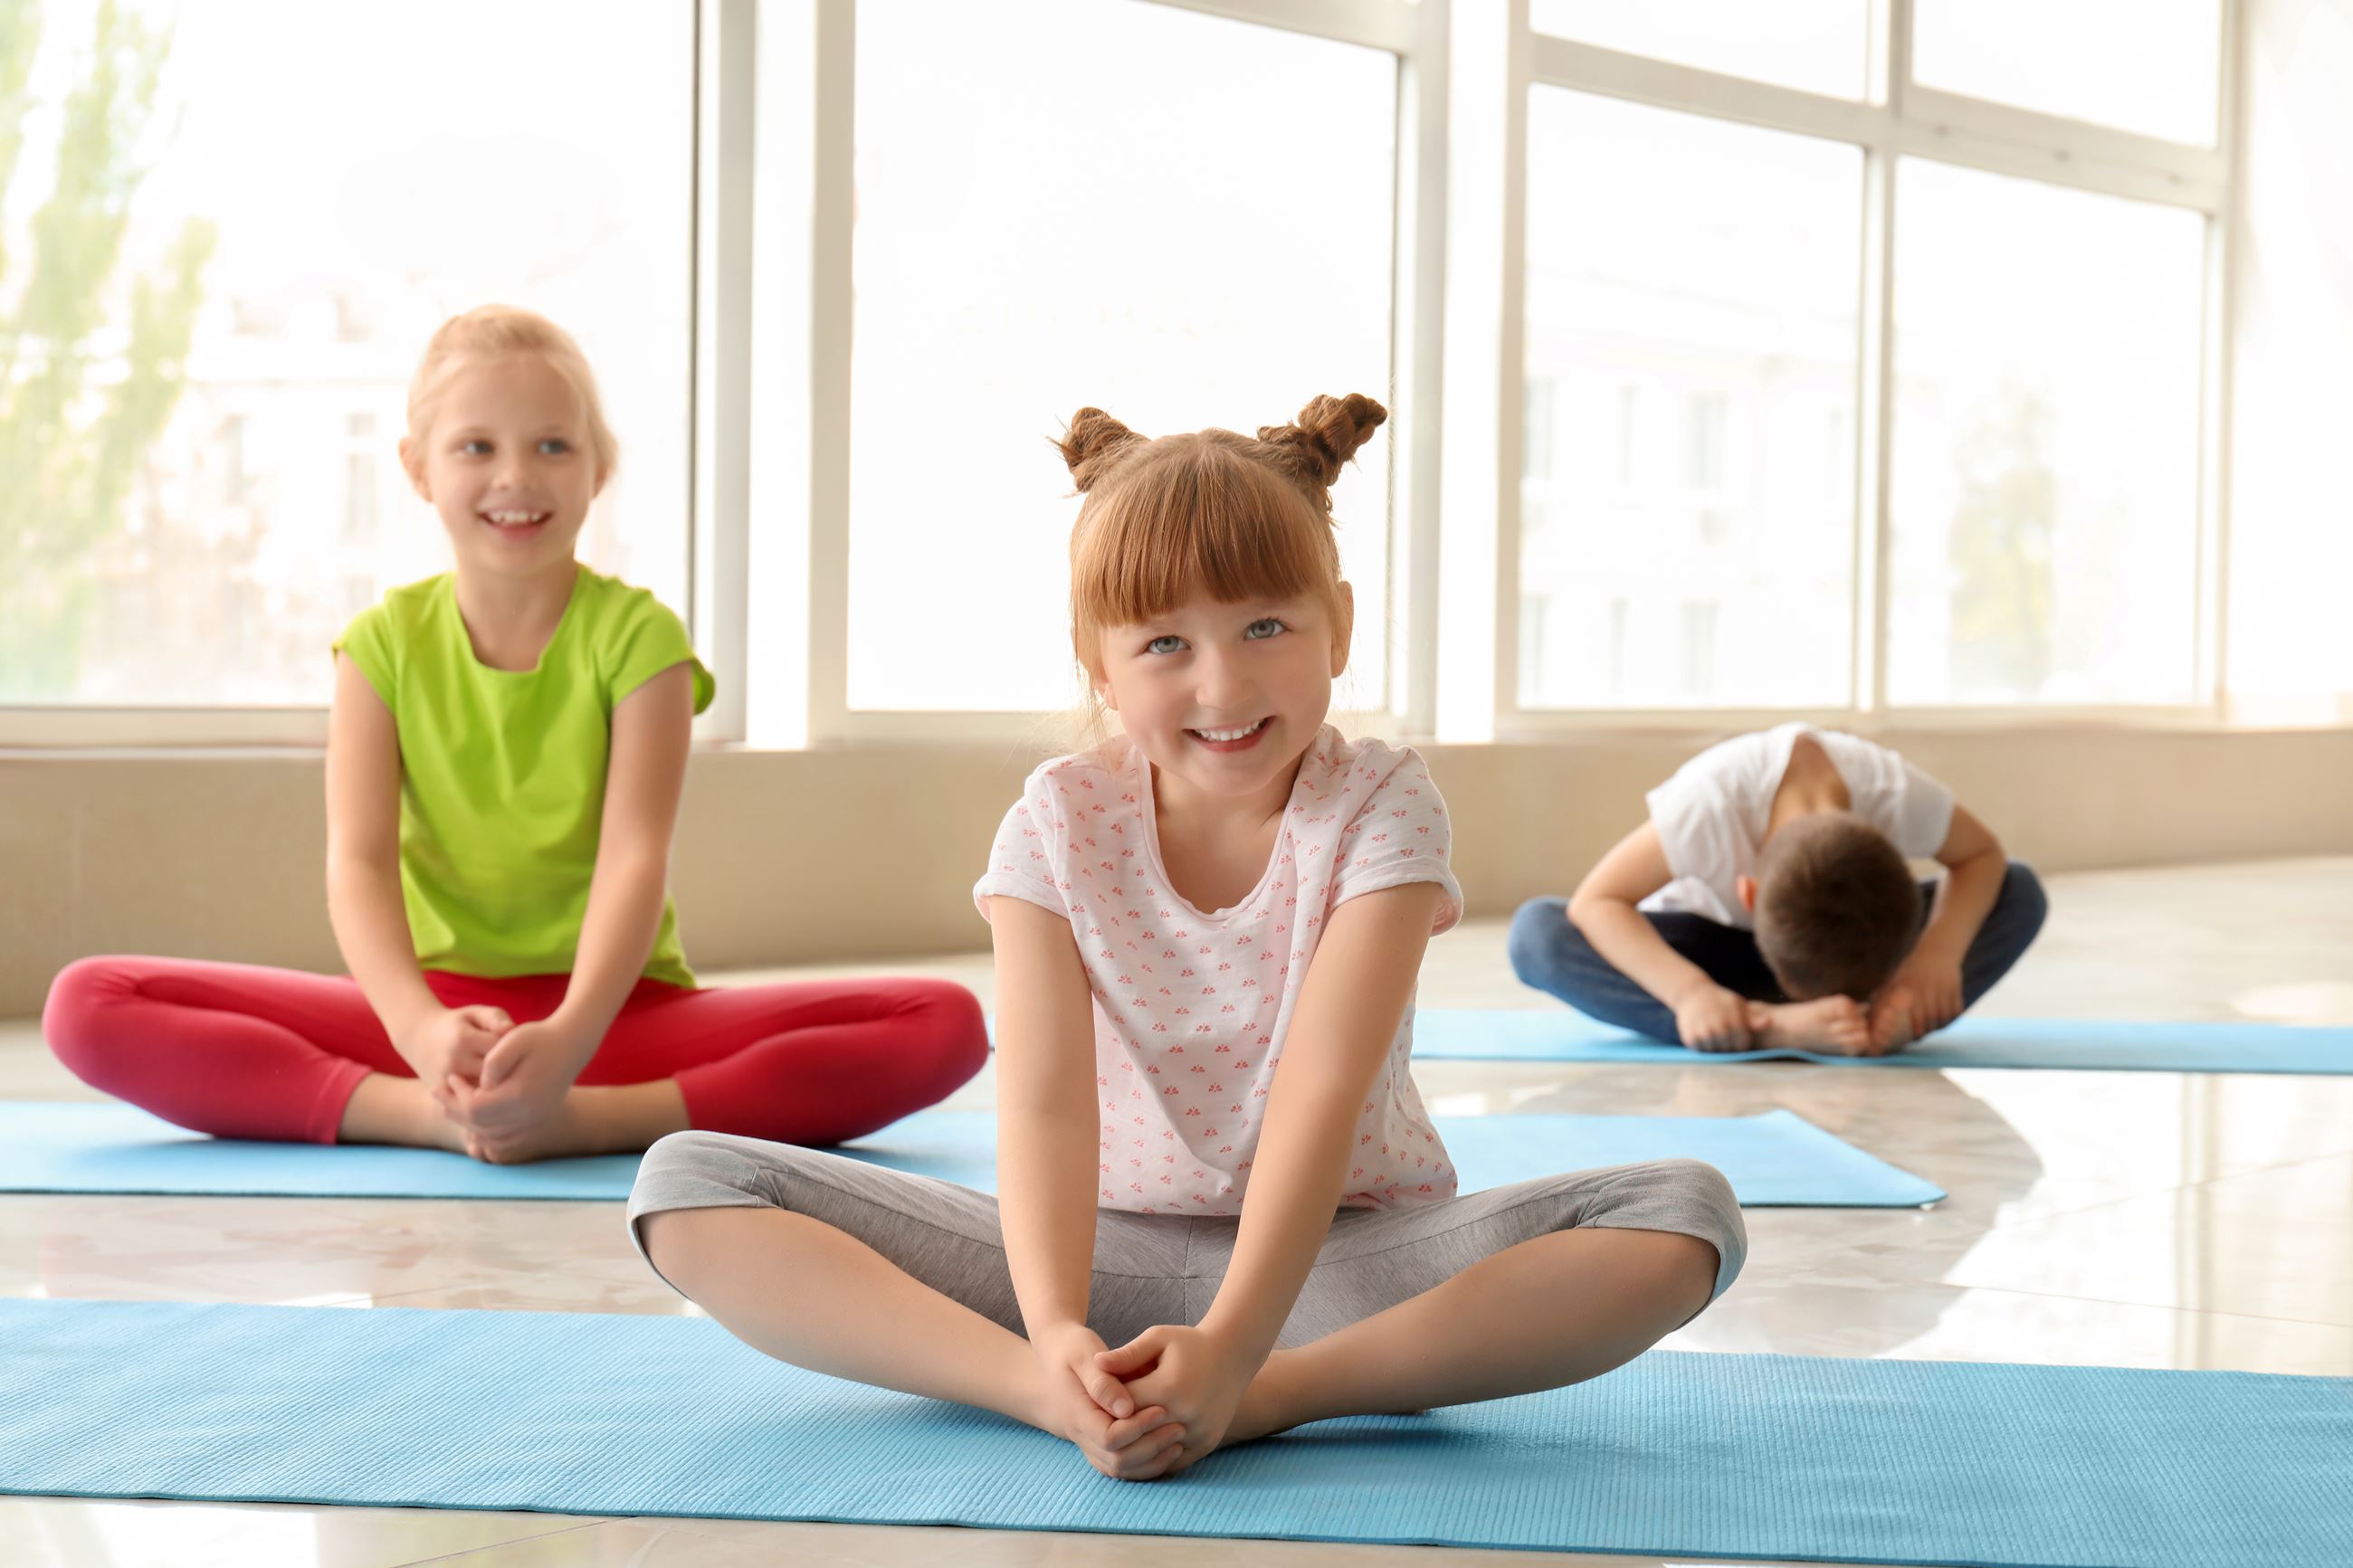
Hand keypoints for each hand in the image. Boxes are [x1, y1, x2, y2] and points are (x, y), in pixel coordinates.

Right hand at [403, 1005, 513, 1108]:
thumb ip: (496, 1018)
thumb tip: (511, 1030)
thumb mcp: (474, 1013)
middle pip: (498, 1073)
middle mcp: (455, 1063)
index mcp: (463, 1040)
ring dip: (503, 1087)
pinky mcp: (446, 1097)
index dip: (517, 1049)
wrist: (419, 1040)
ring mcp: (448, 1084)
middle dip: (513, 1070)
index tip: (519, 1048)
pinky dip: (489, 1099)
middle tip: (519, 1066)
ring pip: (489, 1092)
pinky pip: (476, 1103)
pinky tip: (496, 1089)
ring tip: (509, 1076)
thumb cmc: (457, 1024)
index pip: (503, 1049)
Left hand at [447, 1018, 589, 1144]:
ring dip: (468, 1123)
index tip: (450, 1078)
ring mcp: (537, 1121)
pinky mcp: (539, 1121)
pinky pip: (507, 1139)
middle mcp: (531, 1114)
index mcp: (522, 1094)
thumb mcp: (514, 1039)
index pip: (476, 1107)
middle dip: (456, 1109)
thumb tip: (481, 1085)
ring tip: (452, 1106)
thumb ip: (494, 1062)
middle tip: (441, 1093)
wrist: (572, 1044)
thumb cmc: (540, 1037)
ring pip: (492, 1135)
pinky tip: (475, 1121)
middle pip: (481, 1124)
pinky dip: (487, 1134)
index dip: (457, 1094)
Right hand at [1032, 1322, 1186, 1480]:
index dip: (1138, 1427)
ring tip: (1178, 1440)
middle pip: (1117, 1459)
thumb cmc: (1072, 1348)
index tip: (1162, 1409)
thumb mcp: (1083, 1354)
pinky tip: (1167, 1449)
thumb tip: (1126, 1409)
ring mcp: (1087, 1443)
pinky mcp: (1097, 1445)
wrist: (1055, 1356)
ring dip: (1151, 1460)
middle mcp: (1080, 1434)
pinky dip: (1145, 1464)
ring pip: (1120, 1468)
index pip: (1109, 1437)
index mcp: (1076, 1412)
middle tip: (1179, 1428)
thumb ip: (1103, 1382)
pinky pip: (1121, 1468)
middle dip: (1151, 1446)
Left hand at [1093, 1323, 1262, 1476]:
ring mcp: (1198, 1434)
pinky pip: (1172, 1461)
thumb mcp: (1158, 1338)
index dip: (1105, 1403)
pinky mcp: (1206, 1445)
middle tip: (1104, 1417)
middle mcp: (1185, 1415)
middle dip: (1117, 1425)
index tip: (1098, 1397)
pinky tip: (1142, 1445)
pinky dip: (1155, 1456)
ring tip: (1121, 1431)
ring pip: (1153, 1452)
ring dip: (1135, 1445)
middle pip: (1135, 1432)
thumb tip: (1096, 1364)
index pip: (1122, 1406)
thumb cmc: (1191, 1344)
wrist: (1234, 1356)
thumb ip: (1127, 1354)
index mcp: (1168, 1387)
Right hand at [1672, 982, 1755, 1052]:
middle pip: (1728, 1051)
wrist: (1693, 992)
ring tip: (1712, 1034)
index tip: (1735, 1035)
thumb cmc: (1720, 999)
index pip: (1742, 1046)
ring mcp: (1705, 1034)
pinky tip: (1702, 1035)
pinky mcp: (1691, 1037)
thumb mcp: (1738, 1005)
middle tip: (1722, 1035)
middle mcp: (1721, 1029)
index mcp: (1735, 1022)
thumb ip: (1753, 1018)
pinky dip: (1701, 1045)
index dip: (1739, 1043)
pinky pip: (1700, 1050)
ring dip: (1713, 1047)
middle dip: (1727, 1046)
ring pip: (1713, 1052)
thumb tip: (1769, 1022)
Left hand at [1871, 951, 1964, 1049]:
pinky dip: (1951, 1017)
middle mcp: (1926, 990)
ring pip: (1943, 1018)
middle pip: (1928, 1021)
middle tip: (1919, 1036)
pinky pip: (1955, 1011)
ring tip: (1931, 1027)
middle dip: (1925, 1031)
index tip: (1912, 1038)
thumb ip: (1883, 998)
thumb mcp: (1895, 980)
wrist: (1937, 951)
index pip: (1912, 1018)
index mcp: (1909, 989)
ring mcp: (1942, 990)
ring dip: (1938, 1026)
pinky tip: (1945, 1017)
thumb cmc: (1911, 969)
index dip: (1914, 1031)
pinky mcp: (1955, 990)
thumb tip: (1868, 1016)